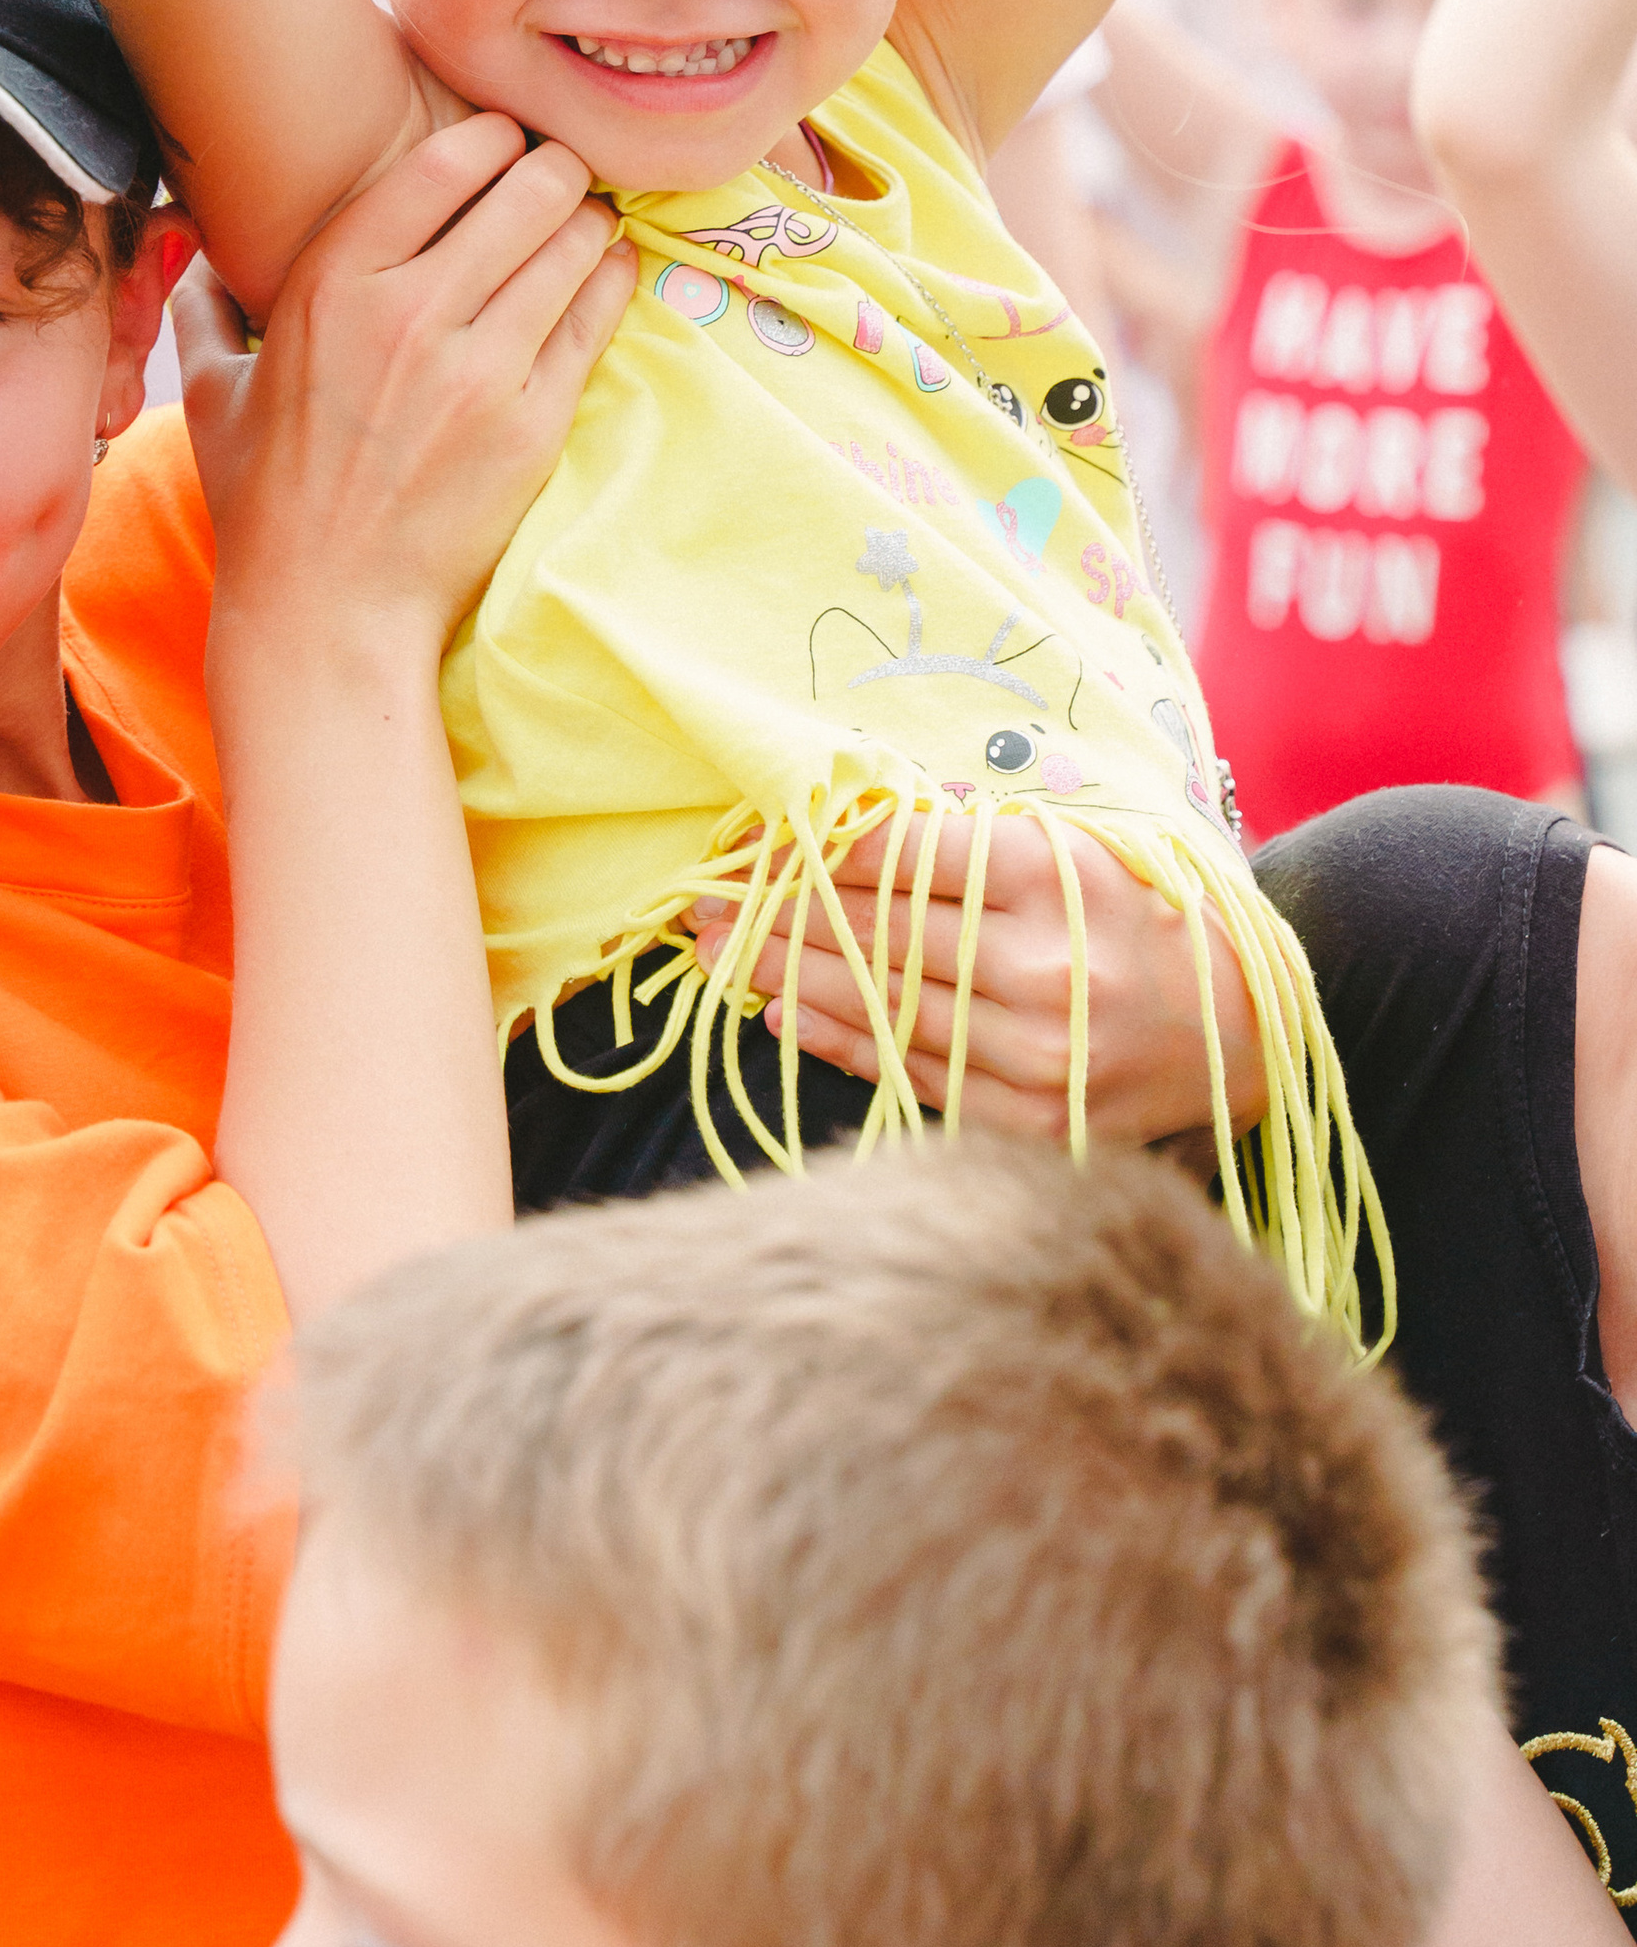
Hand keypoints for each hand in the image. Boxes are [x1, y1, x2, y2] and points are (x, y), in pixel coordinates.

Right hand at [179, 115, 634, 655]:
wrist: (326, 613)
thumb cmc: (264, 502)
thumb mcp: (206, 392)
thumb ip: (205, 306)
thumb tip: (194, 248)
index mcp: (330, 286)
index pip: (441, 163)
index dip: (489, 136)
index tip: (502, 139)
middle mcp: (408, 315)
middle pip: (527, 191)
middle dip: (555, 167)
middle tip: (560, 171)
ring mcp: (479, 372)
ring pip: (572, 246)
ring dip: (589, 219)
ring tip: (587, 218)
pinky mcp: (532, 424)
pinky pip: (594, 320)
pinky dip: (611, 280)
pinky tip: (610, 266)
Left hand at [693, 805, 1265, 1145]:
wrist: (1249, 1025)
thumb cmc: (1143, 911)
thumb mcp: (1070, 843)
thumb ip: (963, 838)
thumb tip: (835, 828)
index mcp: (1050, 877)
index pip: (892, 853)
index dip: (805, 846)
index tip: (743, 841)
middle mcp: (1038, 966)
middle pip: (869, 932)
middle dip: (773, 915)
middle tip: (697, 902)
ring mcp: (1031, 1052)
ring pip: (876, 1005)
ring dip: (785, 977)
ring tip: (719, 954)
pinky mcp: (1027, 1118)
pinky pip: (907, 1071)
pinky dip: (837, 1040)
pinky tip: (781, 1012)